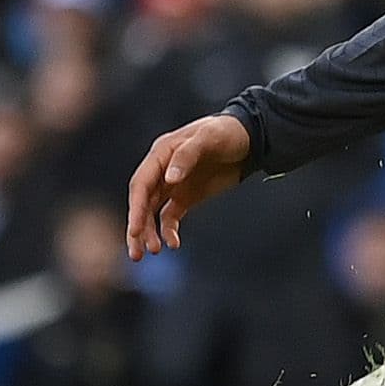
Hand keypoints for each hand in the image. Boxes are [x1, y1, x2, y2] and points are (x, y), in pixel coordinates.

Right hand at [125, 113, 251, 259]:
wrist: (249, 139)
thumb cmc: (226, 132)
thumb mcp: (208, 138)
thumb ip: (187, 156)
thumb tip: (169, 179)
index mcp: (161, 154)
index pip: (141, 185)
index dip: (136, 208)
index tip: (135, 230)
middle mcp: (161, 171)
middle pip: (141, 203)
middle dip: (137, 228)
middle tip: (137, 253)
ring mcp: (172, 186)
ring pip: (152, 213)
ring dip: (149, 233)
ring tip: (154, 251)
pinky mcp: (185, 197)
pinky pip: (170, 217)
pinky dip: (169, 231)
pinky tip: (174, 244)